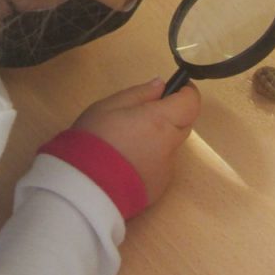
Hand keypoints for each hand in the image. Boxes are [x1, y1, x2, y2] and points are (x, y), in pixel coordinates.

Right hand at [73, 78, 200, 204]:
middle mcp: (169, 146)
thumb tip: (161, 86)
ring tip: (126, 144)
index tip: (176, 88)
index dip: (187, 92)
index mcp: (160, 121)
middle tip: (144, 114)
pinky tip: (125, 164)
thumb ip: (139, 94)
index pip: (191, 103)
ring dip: (158, 139)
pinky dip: (150, 160)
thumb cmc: (93, 140)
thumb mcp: (109, 106)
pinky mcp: (159, 188)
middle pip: (184, 124)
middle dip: (171, 115)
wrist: (84, 188)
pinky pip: (160, 167)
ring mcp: (166, 170)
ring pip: (170, 147)